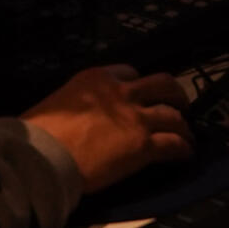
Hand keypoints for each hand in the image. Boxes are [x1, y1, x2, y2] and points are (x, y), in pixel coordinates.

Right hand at [21, 64, 193, 194]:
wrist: (44, 155)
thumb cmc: (41, 132)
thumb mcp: (61, 101)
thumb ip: (80, 103)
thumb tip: (82, 116)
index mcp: (97, 78)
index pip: (130, 72)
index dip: (141, 84)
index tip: (143, 95)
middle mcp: (122, 92)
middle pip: (163, 84)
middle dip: (175, 95)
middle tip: (179, 106)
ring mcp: (136, 118)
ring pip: (174, 115)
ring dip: (183, 125)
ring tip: (187, 135)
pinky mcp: (143, 145)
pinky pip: (174, 144)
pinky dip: (184, 148)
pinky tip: (185, 154)